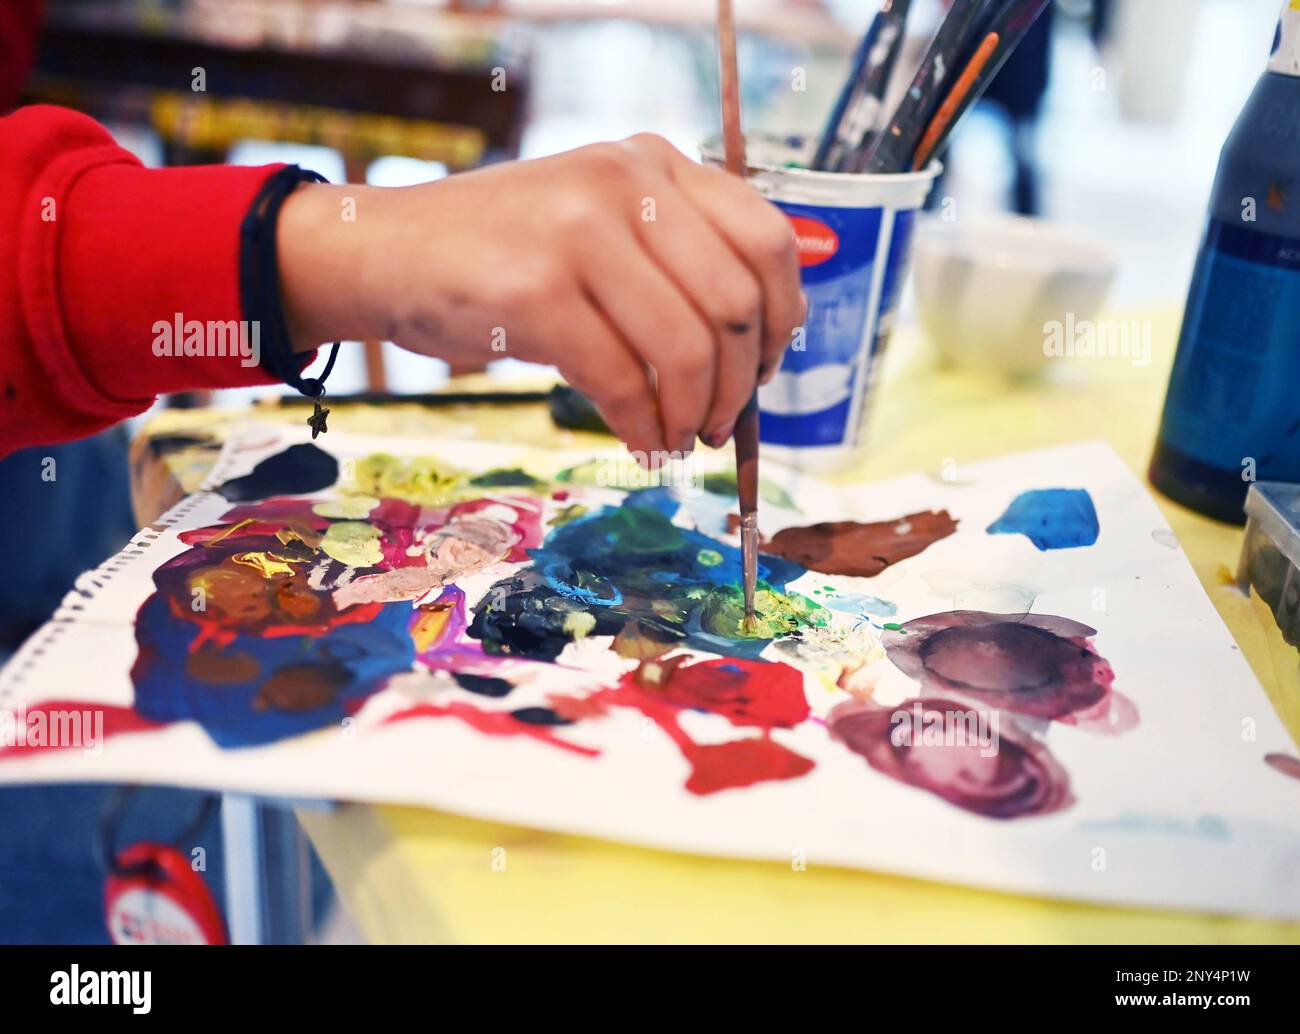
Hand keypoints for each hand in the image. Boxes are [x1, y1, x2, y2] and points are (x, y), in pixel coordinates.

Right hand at [277, 134, 804, 457]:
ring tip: (677, 439)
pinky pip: (622, 379)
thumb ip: (674, 257)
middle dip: (739, 384)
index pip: (767, 241)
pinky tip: (640, 443)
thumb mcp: (600, 225)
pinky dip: (642, 426)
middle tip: (718, 425)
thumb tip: (759, 349)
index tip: (765, 369)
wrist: (388, 252)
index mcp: (655, 163)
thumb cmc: (505, 254)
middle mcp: (625, 182)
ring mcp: (579, 232)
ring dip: (692, 413)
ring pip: (686, 347)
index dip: (782, 320)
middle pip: (735, 303)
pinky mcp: (535, 290)